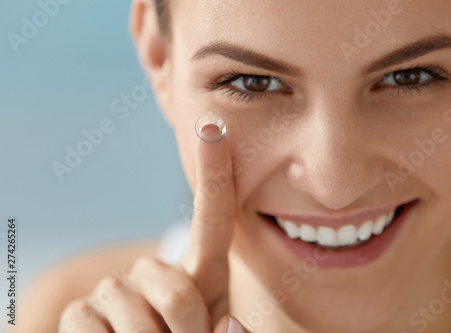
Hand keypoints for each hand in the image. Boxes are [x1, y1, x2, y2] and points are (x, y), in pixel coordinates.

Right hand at [59, 117, 248, 331]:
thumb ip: (228, 332)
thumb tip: (226, 323)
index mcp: (203, 274)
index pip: (212, 221)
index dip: (212, 174)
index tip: (212, 126)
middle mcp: (156, 270)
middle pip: (178, 294)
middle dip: (185, 332)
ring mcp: (115, 288)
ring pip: (138, 320)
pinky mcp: (79, 312)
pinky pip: (92, 330)